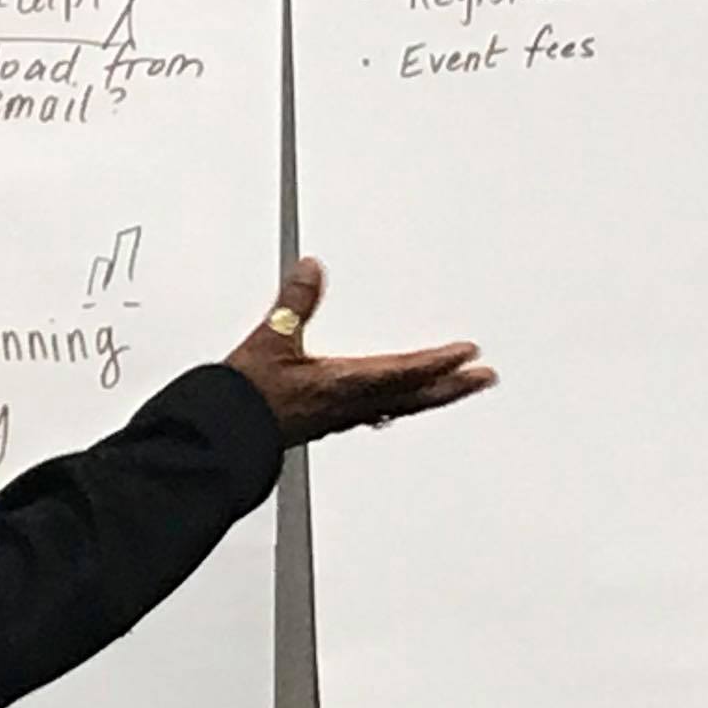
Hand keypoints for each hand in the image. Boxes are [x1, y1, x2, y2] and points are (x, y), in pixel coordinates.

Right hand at [223, 257, 493, 444]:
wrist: (222, 438)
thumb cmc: (244, 400)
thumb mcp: (269, 340)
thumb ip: (293, 303)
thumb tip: (312, 270)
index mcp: (343, 385)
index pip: (404, 372)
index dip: (439, 362)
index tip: (468, 353)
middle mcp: (349, 404)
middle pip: (415, 396)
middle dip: (452, 386)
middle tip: (485, 378)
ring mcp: (341, 416)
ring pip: (401, 406)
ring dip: (433, 396)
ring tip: (457, 386)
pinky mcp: (328, 420)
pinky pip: (379, 410)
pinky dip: (401, 402)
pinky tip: (399, 399)